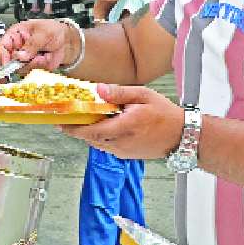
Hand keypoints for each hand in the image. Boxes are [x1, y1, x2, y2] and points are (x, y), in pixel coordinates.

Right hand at [0, 18, 74, 71]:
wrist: (67, 42)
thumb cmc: (54, 31)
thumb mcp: (43, 33)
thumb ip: (31, 44)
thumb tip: (20, 56)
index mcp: (15, 35)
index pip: (1, 46)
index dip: (2, 56)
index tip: (8, 64)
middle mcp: (17, 48)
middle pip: (8, 61)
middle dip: (21, 62)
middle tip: (33, 57)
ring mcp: (24, 58)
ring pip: (20, 68)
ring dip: (33, 63)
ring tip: (43, 55)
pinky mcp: (32, 66)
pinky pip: (32, 71)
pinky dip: (40, 66)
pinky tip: (46, 58)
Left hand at [60, 84, 182, 158]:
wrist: (182, 135)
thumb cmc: (165, 114)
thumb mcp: (143, 95)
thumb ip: (119, 93)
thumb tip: (98, 89)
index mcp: (126, 126)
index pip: (92, 131)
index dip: (74, 128)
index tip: (61, 122)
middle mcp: (123, 142)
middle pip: (91, 139)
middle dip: (76, 130)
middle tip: (65, 119)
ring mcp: (124, 151)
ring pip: (97, 143)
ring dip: (88, 133)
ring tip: (80, 120)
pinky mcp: (127, 155)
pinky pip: (106, 146)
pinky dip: (99, 137)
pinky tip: (101, 126)